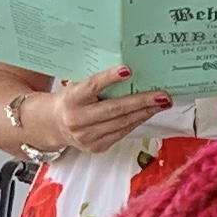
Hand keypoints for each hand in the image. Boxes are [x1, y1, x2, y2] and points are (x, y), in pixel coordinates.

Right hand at [32, 66, 170, 158]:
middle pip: (115, 109)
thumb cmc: (71, 100)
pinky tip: (147, 113)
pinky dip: (137, 121)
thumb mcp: (76, 86)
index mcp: (71, 99)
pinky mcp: (97, 147)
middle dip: (141, 101)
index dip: (110, 78)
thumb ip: (96, 82)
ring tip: (162, 103)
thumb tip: (129, 70)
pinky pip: (122, 133)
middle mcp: (78, 120)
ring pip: (122, 123)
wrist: (55, 125)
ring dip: (145, 112)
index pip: (92, 86)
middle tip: (162, 94)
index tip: (128, 69)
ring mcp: (87, 137)